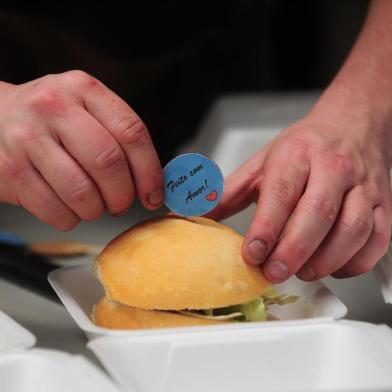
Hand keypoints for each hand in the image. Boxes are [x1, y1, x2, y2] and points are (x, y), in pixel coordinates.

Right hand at [0, 71, 162, 229]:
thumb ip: (119, 138)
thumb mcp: (87, 111)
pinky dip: (70, 219)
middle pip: (108, 162)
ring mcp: (27, 137)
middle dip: (122, 195)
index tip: (153, 194)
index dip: (149, 171)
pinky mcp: (8, 169)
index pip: (132, 132)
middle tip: (121, 204)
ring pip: (81, 191)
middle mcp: (54, 107)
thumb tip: (151, 186)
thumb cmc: (52, 120)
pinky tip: (69, 209)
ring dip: (96, 210)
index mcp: (84, 89)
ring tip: (94, 206)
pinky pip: (54, 209)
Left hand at [209, 107, 391, 281]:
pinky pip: (377, 239)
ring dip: (325, 260)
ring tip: (302, 272)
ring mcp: (362, 186)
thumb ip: (229, 192)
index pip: (281, 192)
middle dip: (293, 251)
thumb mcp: (262, 163)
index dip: (267, 227)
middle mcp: (333, 168)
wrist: (351, 126)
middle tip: (273, 272)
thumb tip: (192, 214)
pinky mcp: (383, 203)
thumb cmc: (305, 147)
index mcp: (297, 155)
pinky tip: (333, 267)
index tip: (252, 253)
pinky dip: (355, 261)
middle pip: (317, 214)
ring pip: (352, 229)